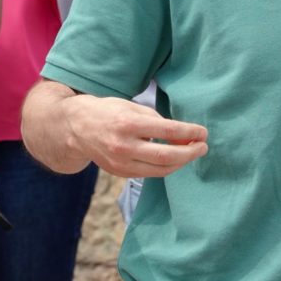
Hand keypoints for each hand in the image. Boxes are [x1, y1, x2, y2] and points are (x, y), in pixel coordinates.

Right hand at [64, 95, 208, 177]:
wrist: (76, 128)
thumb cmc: (109, 112)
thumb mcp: (132, 107)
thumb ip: (156, 120)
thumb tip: (182, 134)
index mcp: (128, 124)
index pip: (167, 131)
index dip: (189, 132)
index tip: (203, 132)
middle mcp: (124, 146)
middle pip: (165, 156)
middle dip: (190, 153)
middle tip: (204, 146)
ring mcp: (121, 163)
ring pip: (159, 170)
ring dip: (181, 163)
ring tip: (193, 153)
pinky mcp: (120, 173)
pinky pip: (149, 173)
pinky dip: (166, 167)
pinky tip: (175, 159)